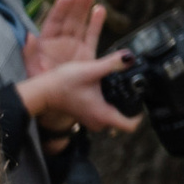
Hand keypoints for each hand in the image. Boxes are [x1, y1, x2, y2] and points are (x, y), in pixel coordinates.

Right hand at [15, 43, 141, 137]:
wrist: (43, 91)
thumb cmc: (62, 85)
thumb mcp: (91, 70)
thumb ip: (113, 63)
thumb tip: (130, 57)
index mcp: (103, 115)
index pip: (131, 125)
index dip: (139, 114)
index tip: (140, 100)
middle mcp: (98, 122)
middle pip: (123, 119)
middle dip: (129, 106)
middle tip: (130, 89)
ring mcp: (90, 120)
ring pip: (113, 116)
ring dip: (117, 103)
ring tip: (116, 86)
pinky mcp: (85, 115)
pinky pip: (102, 112)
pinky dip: (106, 103)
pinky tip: (103, 89)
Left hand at [22, 0, 104, 81]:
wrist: (54, 101)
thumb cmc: (40, 85)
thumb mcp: (31, 70)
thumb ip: (28, 53)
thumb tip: (27, 36)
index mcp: (46, 43)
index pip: (54, 21)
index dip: (59, 8)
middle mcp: (61, 41)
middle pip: (70, 18)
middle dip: (76, 2)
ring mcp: (74, 45)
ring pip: (81, 22)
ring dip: (86, 7)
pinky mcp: (87, 53)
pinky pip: (92, 35)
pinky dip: (96, 22)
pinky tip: (100, 10)